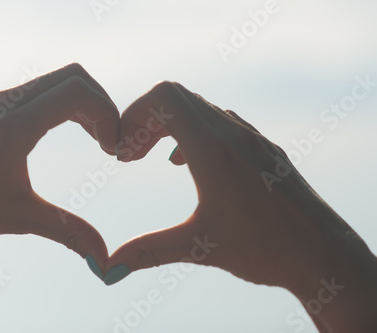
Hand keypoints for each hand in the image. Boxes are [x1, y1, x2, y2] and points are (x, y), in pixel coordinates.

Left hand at [0, 63, 118, 287]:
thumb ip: (68, 232)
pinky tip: (71, 132)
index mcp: (12, 126)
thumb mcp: (20, 217)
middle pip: (73, 77)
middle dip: (101, 105)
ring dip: (84, 104)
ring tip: (96, 139)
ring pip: (57, 80)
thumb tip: (104, 262)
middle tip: (108, 142)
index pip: (76, 92)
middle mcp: (4, 103)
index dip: (106, 113)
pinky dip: (65, 104)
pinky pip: (41, 89)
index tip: (112, 148)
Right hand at [104, 81, 376, 331]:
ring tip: (151, 157)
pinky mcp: (262, 148)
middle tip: (130, 156)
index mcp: (214, 149)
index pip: (164, 98)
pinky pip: (219, 121)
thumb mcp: (199, 247)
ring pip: (199, 107)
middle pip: (176, 96)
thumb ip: (149, 251)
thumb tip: (109, 267)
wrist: (322, 254)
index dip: (133, 117)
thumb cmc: (265, 249)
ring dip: (167, 125)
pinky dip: (191, 132)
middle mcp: (233, 133)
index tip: (122, 153)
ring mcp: (251, 138)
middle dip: (144, 121)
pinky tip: (186, 163)